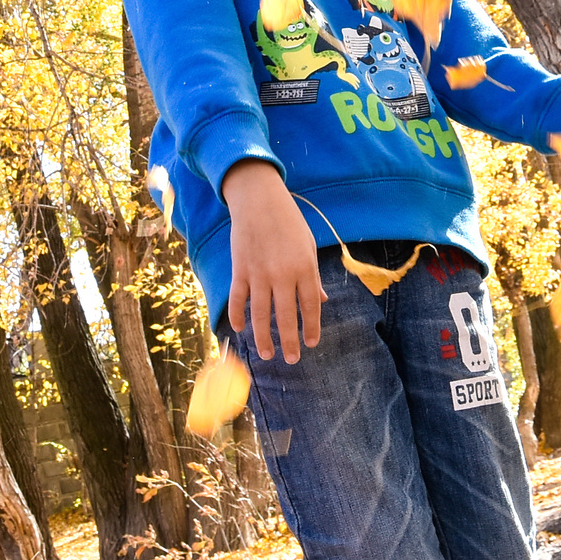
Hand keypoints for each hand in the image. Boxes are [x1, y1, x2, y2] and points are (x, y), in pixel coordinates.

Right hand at [221, 159, 323, 363]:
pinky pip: (238, 299)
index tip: (311, 343)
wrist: (259, 200)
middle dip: (289, 341)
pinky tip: (240, 329)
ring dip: (263, 337)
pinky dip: (238, 315)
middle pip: (286, 316)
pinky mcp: (240, 269)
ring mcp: (259, 273)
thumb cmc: (288, 222)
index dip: (311, 327)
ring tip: (267, 354)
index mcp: (304, 268)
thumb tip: (322, 301)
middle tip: (291, 359)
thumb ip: (313, 277)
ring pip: (260, 314)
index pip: (310, 306)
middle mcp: (282, 274)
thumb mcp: (308, 246)